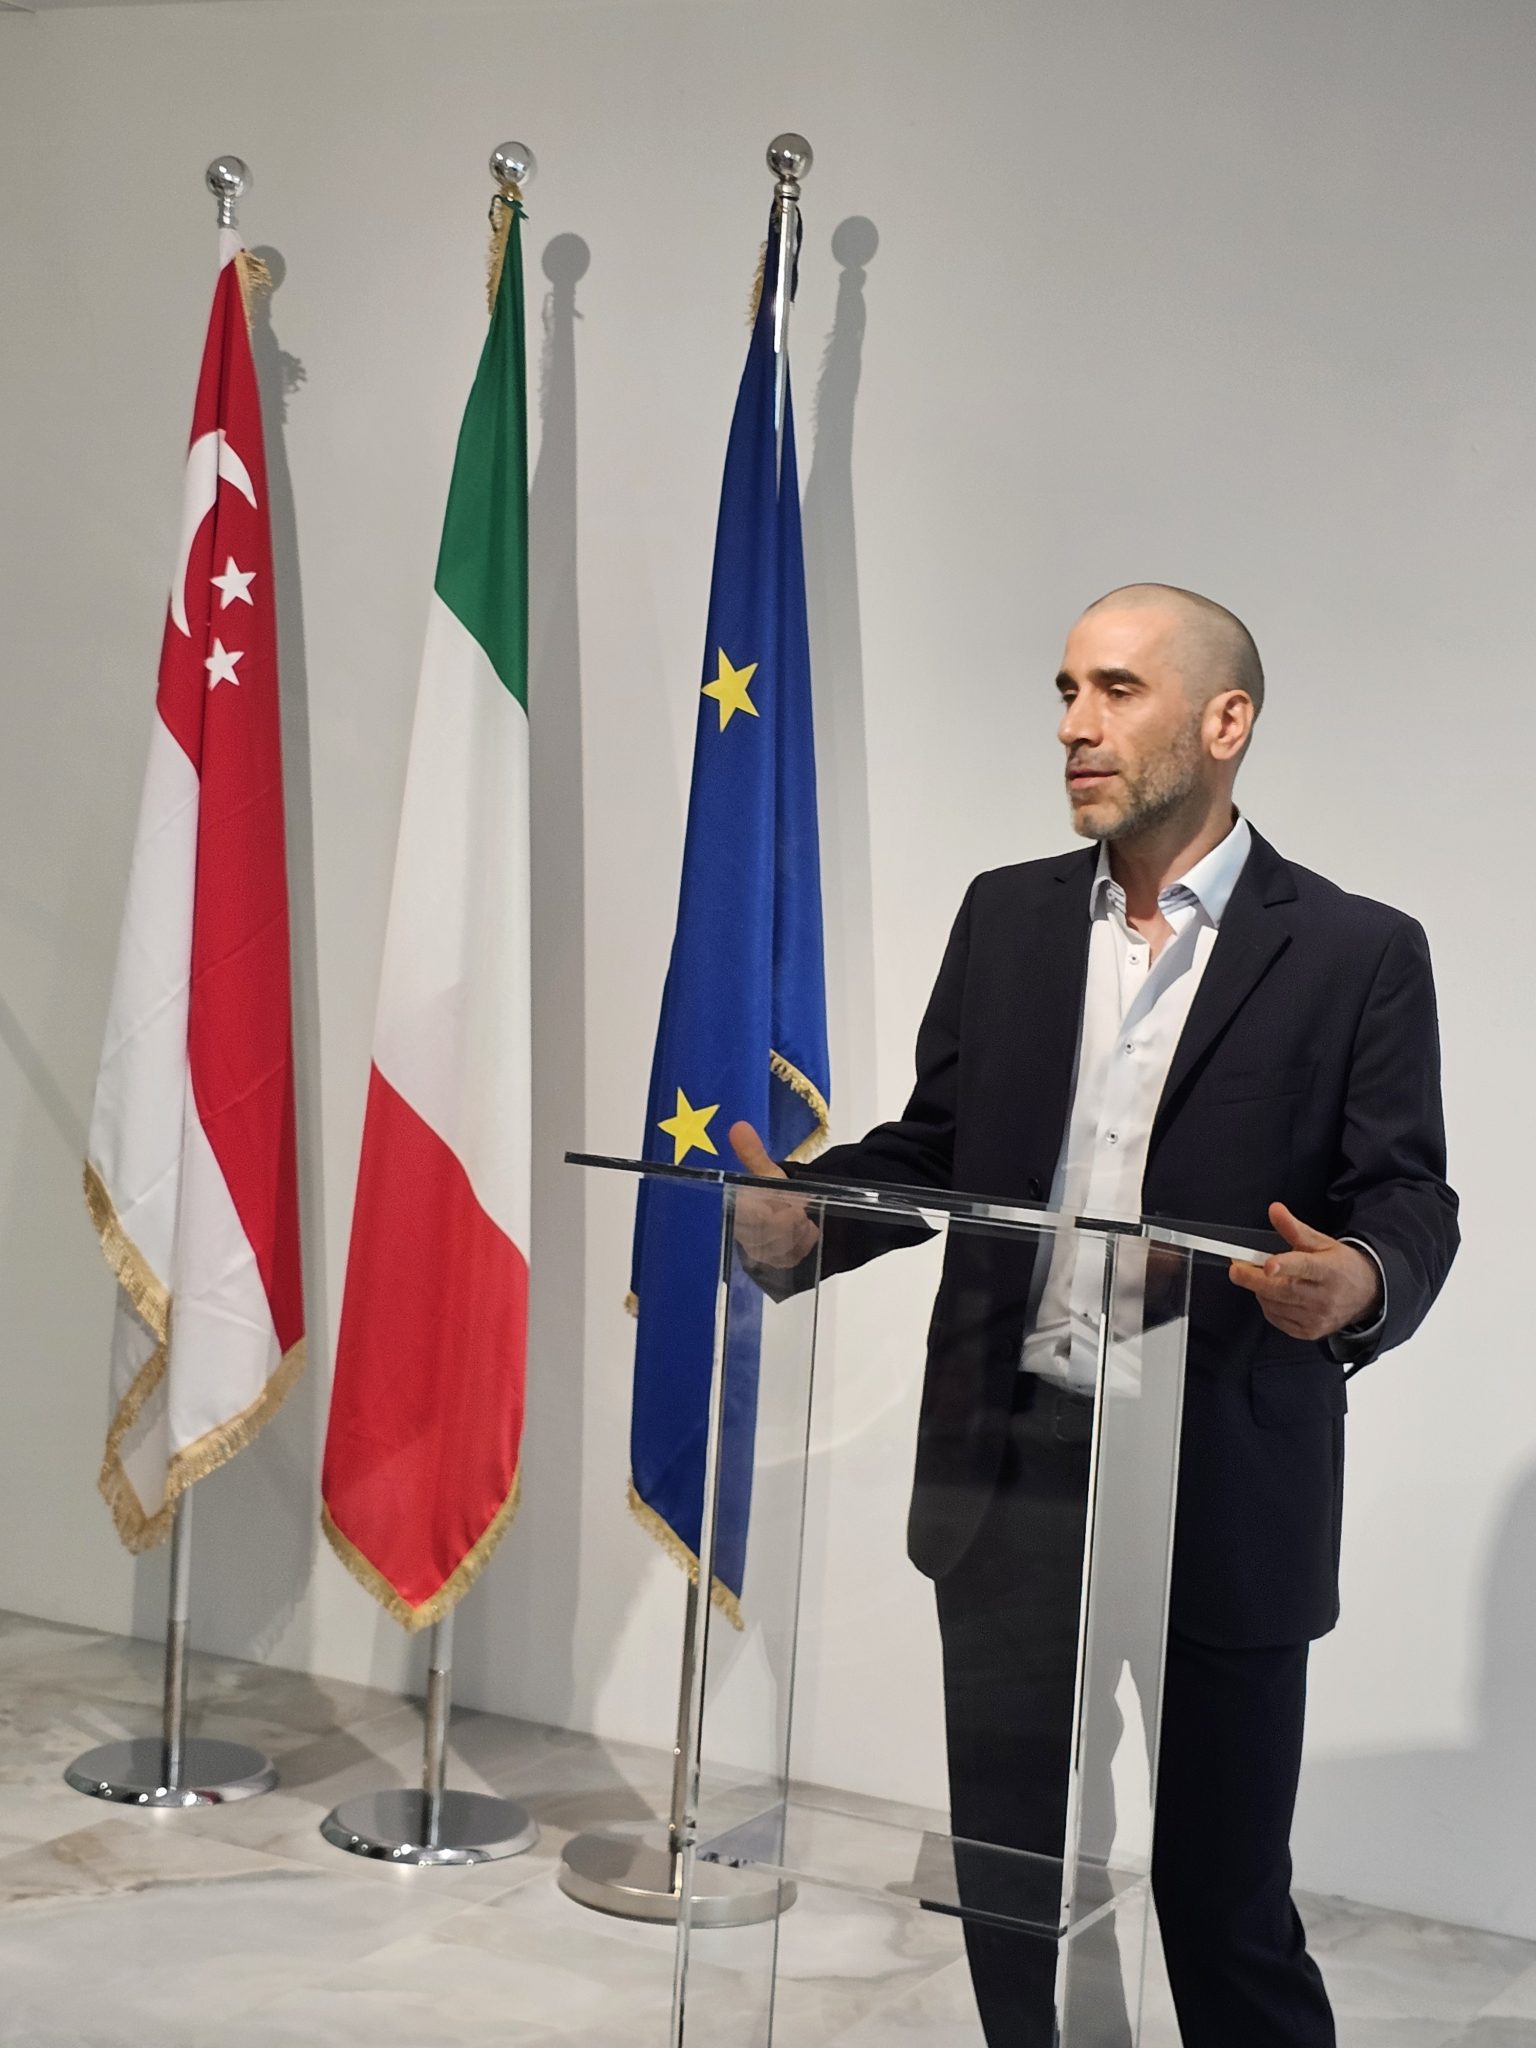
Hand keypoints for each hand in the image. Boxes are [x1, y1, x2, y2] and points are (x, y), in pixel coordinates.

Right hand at [728, 1121, 820, 1269]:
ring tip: (806, 1220)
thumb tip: (738, 1127)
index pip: (750, 1218)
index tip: (793, 1207)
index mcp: (738, 1211)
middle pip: (768, 1235)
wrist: (788, 1219)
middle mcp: (743, 1236)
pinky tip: (809, 1234)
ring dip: (799, 1233)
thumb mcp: (767, 1174)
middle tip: (802, 1211)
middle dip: (790, 1222)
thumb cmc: (773, 1194)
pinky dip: (805, 1245)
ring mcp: (758, 1254)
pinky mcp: (774, 1266)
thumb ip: (752, 1154)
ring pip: (782, 1248)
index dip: (774, 1213)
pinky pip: (792, 1259)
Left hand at [1227, 1203, 1382, 1341]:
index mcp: (1330, 1270)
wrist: (1366, 1295)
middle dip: (1254, 1279)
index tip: (1268, 1264)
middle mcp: (1325, 1297)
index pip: (1305, 1267)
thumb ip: (1294, 1228)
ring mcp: (1317, 1317)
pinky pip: (1277, 1319)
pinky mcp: (1310, 1331)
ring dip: (1260, 1290)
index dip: (1285, 1265)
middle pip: (1283, 1290)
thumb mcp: (1321, 1242)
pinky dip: (1268, 1305)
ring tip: (1262, 1278)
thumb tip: (1275, 1210)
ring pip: (1275, 1305)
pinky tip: (1272, 1295)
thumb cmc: (1341, 1266)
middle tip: (1236, 1269)